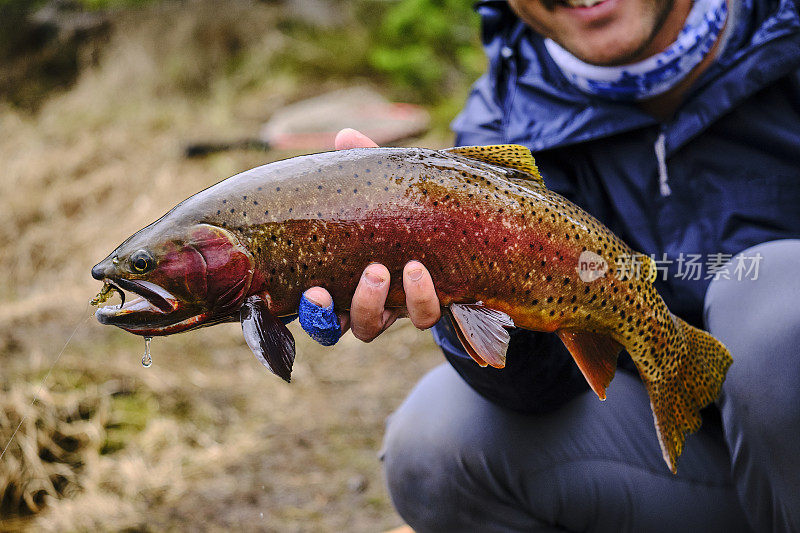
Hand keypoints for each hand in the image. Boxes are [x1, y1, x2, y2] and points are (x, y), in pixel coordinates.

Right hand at [298, 129, 441, 343]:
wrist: (459, 223)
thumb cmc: (404, 207)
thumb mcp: (383, 186)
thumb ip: (363, 163)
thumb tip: (345, 136)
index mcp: (337, 275)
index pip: (311, 304)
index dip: (306, 309)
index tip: (311, 291)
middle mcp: (360, 300)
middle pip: (333, 328)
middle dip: (328, 314)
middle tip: (331, 288)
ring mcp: (393, 308)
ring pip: (371, 327)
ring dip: (372, 302)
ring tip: (384, 269)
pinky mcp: (427, 307)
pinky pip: (422, 317)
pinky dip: (420, 297)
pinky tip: (420, 270)